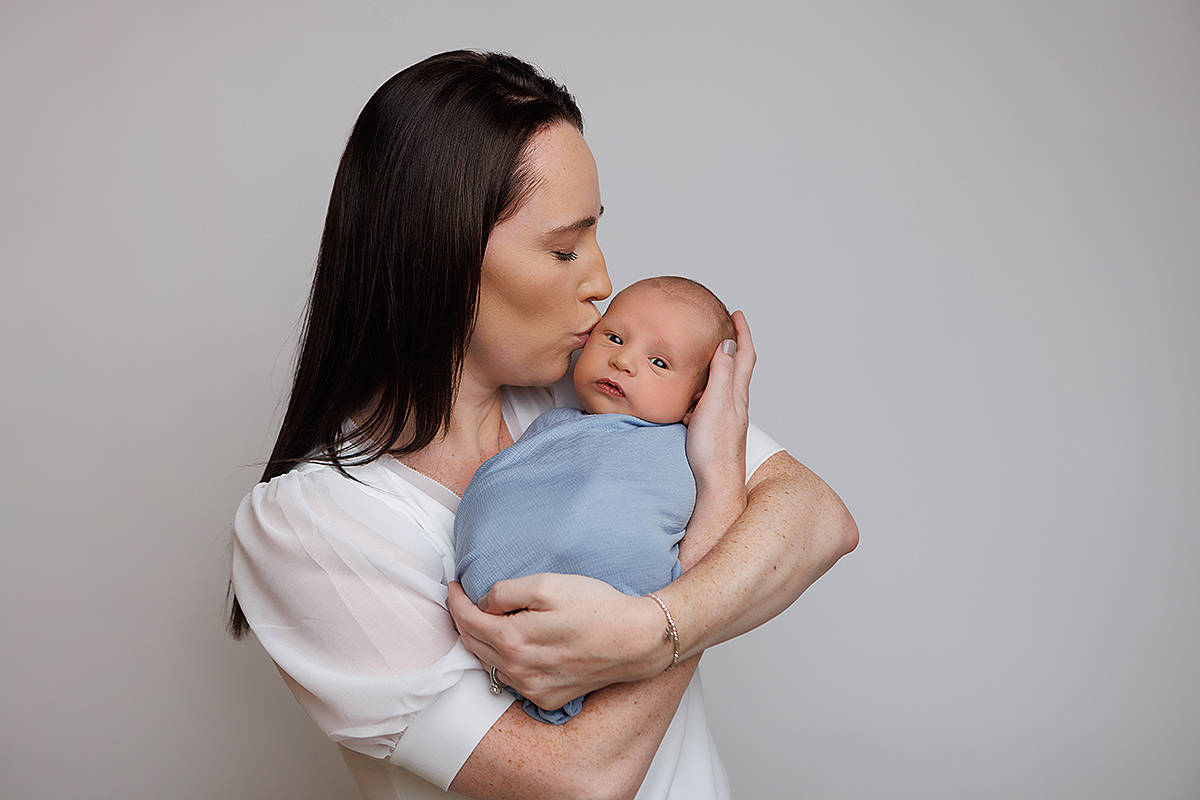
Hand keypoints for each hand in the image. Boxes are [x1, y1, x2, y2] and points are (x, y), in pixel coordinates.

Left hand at [447, 574, 665, 708]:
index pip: (467, 620)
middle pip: (473, 644)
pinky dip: (505, 661)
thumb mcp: (547, 584)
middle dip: (462, 620)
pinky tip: (513, 645)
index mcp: (513, 640)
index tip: (453, 586)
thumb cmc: (595, 607)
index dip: (455, 601)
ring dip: (481, 642)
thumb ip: (506, 592)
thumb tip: (483, 602)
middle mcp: (517, 670)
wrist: (634, 640)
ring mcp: (532, 689)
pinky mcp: (546, 699)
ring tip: (484, 619)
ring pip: (490, 664)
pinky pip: (513, 680)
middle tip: (463, 600)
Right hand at [683, 310, 755, 492]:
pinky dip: (704, 388)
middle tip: (723, 328)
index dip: (742, 332)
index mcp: (737, 393)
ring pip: (725, 384)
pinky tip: (693, 393)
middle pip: (739, 367)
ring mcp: (727, 416)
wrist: (716, 484)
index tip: (737, 314)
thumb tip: (728, 343)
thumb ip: (722, 373)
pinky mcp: (716, 428)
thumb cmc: (714, 447)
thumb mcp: (715, 403)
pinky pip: (711, 400)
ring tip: (706, 355)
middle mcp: (736, 403)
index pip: (744, 355)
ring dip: (718, 366)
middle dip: (733, 344)